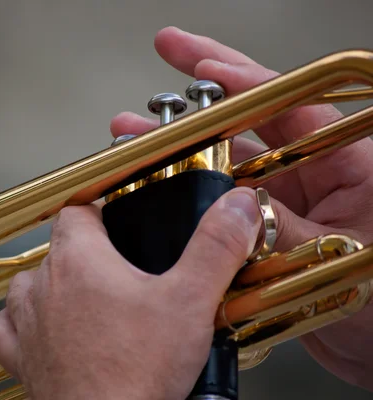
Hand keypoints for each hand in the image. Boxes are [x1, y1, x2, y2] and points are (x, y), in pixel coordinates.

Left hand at [0, 189, 261, 399]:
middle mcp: (43, 286)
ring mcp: (28, 323)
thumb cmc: (136, 374)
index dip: (97, 212)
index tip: (115, 219)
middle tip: (116, 267)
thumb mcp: (190, 302)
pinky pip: (9, 329)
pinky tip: (43, 329)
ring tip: (85, 296)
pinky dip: (23, 324)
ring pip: (29, 285)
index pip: (76, 212)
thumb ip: (214, 248)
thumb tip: (235, 207)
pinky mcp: (22, 359)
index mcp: (79, 260)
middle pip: (57, 249)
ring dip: (52, 285)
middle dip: (84, 251)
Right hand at [110, 27, 372, 389]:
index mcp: (348, 166)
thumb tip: (235, 209)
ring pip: (227, 168)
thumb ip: (285, 229)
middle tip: (169, 60)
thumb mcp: (342, 256)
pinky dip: (190, 199)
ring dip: (181, 150)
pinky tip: (158, 189)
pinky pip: (221, 210)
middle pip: (251, 125)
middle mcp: (312, 179)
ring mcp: (286, 207)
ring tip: (137, 133)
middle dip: (204, 97)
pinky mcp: (265, 236)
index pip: (291, 107)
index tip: (202, 65)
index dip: (241, 80)